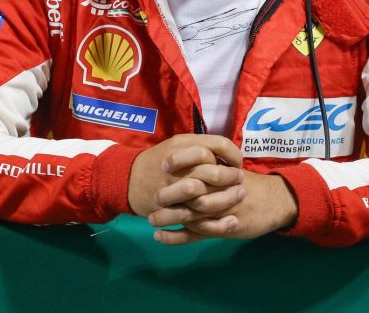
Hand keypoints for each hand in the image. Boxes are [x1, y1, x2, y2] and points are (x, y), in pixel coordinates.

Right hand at [127, 134, 242, 217]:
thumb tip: (227, 153)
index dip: (233, 154)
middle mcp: (179, 167)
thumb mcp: (177, 144)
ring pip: (207, 198)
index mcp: (182, 145)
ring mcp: (174, 190)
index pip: (218, 145)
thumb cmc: (158, 160)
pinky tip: (231, 221)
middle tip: (241, 180)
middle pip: (214, 172)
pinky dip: (217, 223)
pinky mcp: (172, 210)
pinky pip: (197, 219)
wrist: (127, 179)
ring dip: (227, 199)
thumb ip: (200, 146)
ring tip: (238, 196)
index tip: (238, 162)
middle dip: (232, 177)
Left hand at [151, 170, 297, 245]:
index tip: (162, 164)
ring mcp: (219, 211)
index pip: (198, 164)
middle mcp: (219, 191)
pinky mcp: (220, 229)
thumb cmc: (249, 182)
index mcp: (222, 172)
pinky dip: (176, 237)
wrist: (275, 201)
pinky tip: (160, 237)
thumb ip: (212, 161)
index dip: (179, 163)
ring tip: (150, 219)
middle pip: (190, 191)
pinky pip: (195, 235)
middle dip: (169, 194)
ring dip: (168, 217)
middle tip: (152, 195)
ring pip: (189, 214)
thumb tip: (187, 150)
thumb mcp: (232, 167)